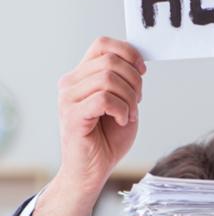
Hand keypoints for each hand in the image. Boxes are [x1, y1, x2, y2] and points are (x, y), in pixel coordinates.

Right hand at [57, 36, 145, 190]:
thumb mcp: (123, 104)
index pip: (102, 45)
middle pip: (110, 60)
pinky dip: (121, 109)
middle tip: (137, 101)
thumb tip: (137, 64)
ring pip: (108, 78)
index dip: (128, 52)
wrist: (92, 171)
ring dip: (129, 97)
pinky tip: (122, 121)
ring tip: (129, 115)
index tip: (142, 71)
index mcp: (82, 76)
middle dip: (134, 80)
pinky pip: (104, 99)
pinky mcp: (73, 116)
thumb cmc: (107, 140)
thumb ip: (125, 82)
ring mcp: (68, 99)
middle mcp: (71, 83)